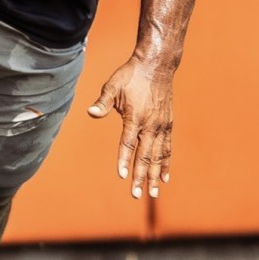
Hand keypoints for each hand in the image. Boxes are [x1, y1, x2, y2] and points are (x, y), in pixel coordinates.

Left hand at [87, 57, 174, 198]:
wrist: (156, 65)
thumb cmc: (131, 75)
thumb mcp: (113, 85)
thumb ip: (103, 102)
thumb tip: (90, 112)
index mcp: (135, 117)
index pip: (128, 143)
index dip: (124, 160)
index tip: (122, 176)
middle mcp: (150, 125)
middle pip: (145, 155)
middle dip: (140, 176)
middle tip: (136, 194)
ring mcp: (161, 126)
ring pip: (158, 156)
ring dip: (155, 175)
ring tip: (154, 193)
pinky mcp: (168, 124)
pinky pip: (167, 148)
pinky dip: (166, 164)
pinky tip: (165, 178)